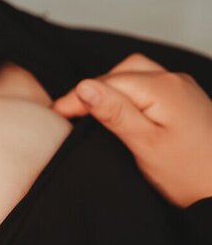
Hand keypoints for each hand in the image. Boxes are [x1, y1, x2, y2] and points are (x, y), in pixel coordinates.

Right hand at [52, 53, 211, 207]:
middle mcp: (174, 81)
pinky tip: (119, 112)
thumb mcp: (144, 144)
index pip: (108, 82)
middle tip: (69, 113)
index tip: (54, 113)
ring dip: (111, 88)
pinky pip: (149, 85)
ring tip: (90, 111)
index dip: (78, 96)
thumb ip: (114, 112)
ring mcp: (182, 89)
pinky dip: (128, 93)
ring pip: (136, 75)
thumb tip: (83, 87)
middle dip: (94, 88)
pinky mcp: (185, 101)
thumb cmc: (190, 173)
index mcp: (163, 88)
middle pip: (122, 71)